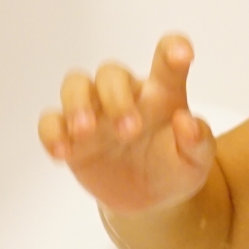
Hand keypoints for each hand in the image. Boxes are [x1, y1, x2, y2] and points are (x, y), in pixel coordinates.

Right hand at [38, 35, 215, 215]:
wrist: (149, 200)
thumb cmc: (175, 167)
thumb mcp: (196, 160)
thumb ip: (197, 141)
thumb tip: (186, 122)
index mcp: (161, 92)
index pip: (166, 58)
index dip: (172, 48)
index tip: (182, 55)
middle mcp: (125, 94)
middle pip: (110, 72)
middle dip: (116, 97)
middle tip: (130, 132)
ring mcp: (95, 112)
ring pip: (75, 84)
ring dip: (77, 104)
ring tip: (85, 132)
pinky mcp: (70, 135)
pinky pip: (51, 121)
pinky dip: (52, 132)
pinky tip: (62, 152)